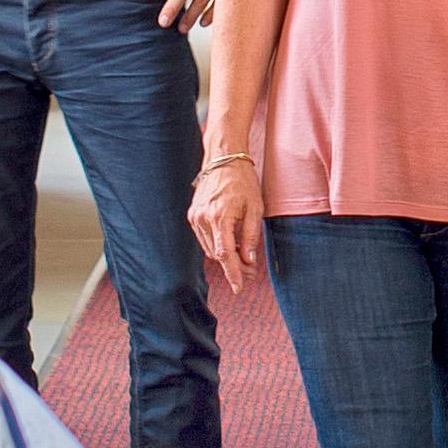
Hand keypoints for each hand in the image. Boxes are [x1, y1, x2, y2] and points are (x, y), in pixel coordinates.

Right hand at [188, 156, 265, 289]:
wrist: (223, 159)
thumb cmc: (242, 181)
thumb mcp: (255, 208)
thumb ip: (251, 236)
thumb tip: (248, 260)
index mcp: (219, 216)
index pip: (225, 254)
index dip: (232, 273)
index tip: (239, 288)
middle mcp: (203, 219)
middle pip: (217, 254)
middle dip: (234, 265)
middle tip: (251, 270)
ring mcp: (195, 217)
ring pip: (210, 249)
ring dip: (226, 256)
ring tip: (244, 255)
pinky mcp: (192, 215)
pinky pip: (205, 238)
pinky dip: (217, 244)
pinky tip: (232, 242)